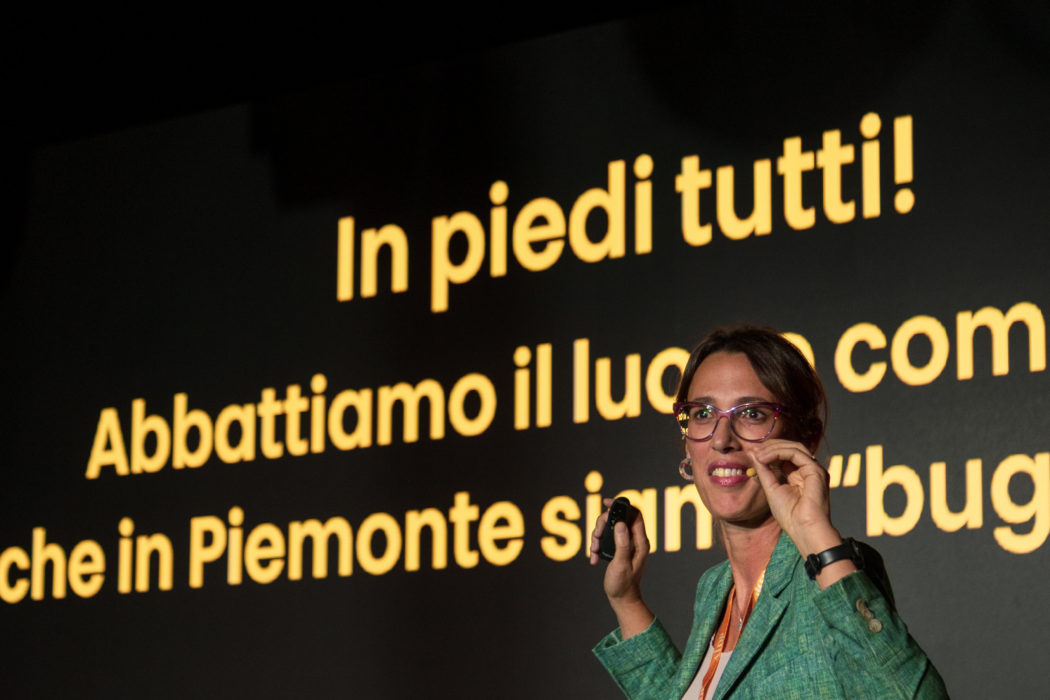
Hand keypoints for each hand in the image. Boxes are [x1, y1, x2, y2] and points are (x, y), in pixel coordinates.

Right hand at [589, 498, 653, 637]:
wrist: (622, 599)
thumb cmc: (624, 584)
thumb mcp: (621, 563)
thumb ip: (622, 543)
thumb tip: (621, 523)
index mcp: (640, 542)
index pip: (635, 514)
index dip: (622, 505)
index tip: (607, 503)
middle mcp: (634, 540)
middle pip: (618, 519)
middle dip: (603, 524)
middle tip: (596, 535)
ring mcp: (626, 544)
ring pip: (610, 528)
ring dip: (598, 536)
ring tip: (594, 550)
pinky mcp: (618, 549)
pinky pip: (606, 539)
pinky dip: (598, 546)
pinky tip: (594, 558)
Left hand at [748, 440, 845, 562]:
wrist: (804, 530)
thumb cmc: (790, 516)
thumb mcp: (771, 489)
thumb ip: (764, 471)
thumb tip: (754, 454)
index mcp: (799, 475)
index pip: (785, 455)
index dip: (769, 451)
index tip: (752, 453)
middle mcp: (809, 470)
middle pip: (790, 447)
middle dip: (770, 446)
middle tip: (753, 449)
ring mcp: (814, 470)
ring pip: (794, 447)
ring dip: (773, 447)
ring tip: (757, 453)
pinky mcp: (816, 471)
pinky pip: (796, 453)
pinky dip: (778, 452)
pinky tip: (764, 458)